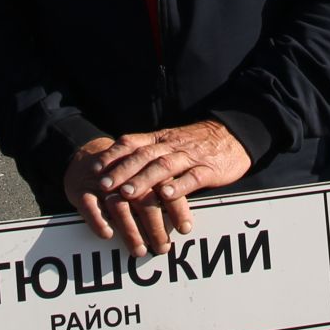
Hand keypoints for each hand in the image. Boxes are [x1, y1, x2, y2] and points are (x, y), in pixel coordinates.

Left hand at [64, 121, 251, 257]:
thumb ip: (150, 153)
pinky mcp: (209, 169)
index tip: (94, 168)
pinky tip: (167, 195)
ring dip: (144, 179)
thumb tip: (120, 170)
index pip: (131, 142)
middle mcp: (172, 145)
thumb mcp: (172, 142)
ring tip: (127, 193)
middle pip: (143, 156)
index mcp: (161, 138)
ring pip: (163, 165)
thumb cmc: (199, 143)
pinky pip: (192, 176)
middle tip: (103, 185)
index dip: (112, 155)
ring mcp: (190, 157)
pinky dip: (179, 185)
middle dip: (121, 170)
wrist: (235, 134)